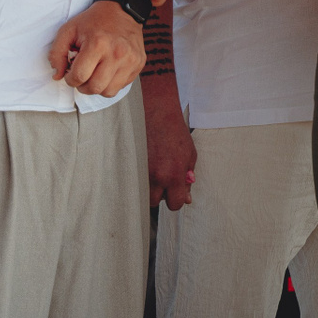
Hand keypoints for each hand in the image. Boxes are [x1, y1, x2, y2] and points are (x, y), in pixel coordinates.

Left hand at [47, 0, 146, 96]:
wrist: (123, 9)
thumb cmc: (94, 20)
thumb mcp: (68, 30)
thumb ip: (56, 53)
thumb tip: (57, 76)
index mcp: (98, 44)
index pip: (79, 77)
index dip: (70, 78)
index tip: (71, 71)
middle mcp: (117, 53)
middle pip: (95, 88)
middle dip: (83, 86)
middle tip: (83, 74)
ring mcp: (131, 59)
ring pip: (109, 92)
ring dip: (98, 87)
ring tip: (95, 73)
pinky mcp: (139, 63)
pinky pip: (122, 86)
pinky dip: (112, 82)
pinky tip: (108, 69)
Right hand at [142, 78, 196, 210]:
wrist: (156, 112)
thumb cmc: (175, 132)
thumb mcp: (189, 154)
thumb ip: (188, 178)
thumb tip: (187, 199)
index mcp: (173, 174)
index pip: (175, 204)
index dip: (176, 199)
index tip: (175, 192)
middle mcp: (155, 176)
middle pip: (154, 202)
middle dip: (159, 194)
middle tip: (162, 177)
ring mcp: (140, 171)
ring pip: (141, 193)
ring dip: (147, 186)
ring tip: (153, 168)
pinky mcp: (127, 165)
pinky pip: (130, 180)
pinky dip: (136, 176)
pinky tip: (143, 163)